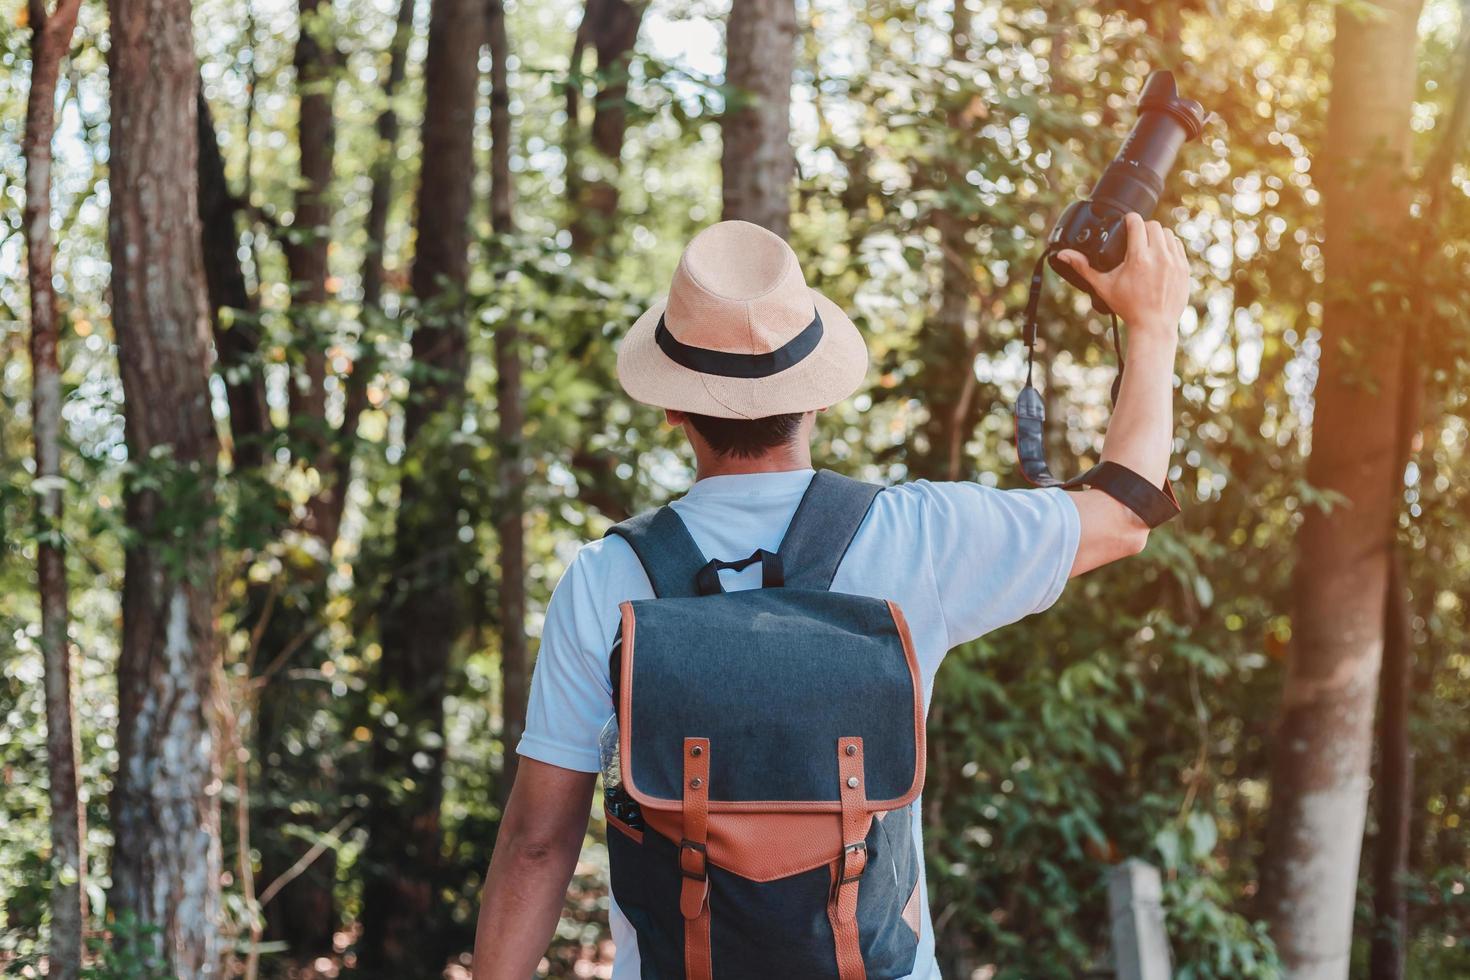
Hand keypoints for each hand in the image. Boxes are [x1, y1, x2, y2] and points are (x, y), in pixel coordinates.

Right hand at [1055, 212, 1189, 346]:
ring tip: (1148, 245)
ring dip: (1157, 236)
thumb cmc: (1127, 306)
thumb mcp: (1102, 286)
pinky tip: (1160, 255)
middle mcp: (1159, 257)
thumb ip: (1083, 267)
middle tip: (1135, 237)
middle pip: (1153, 225)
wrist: (1153, 325)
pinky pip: (1178, 246)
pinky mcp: (1184, 268)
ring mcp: (1174, 262)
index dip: (1129, 219)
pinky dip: (1169, 246)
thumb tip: (1064, 255)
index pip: (1137, 222)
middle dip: (1143, 228)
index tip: (1126, 223)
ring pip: (1168, 233)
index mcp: (1138, 258)